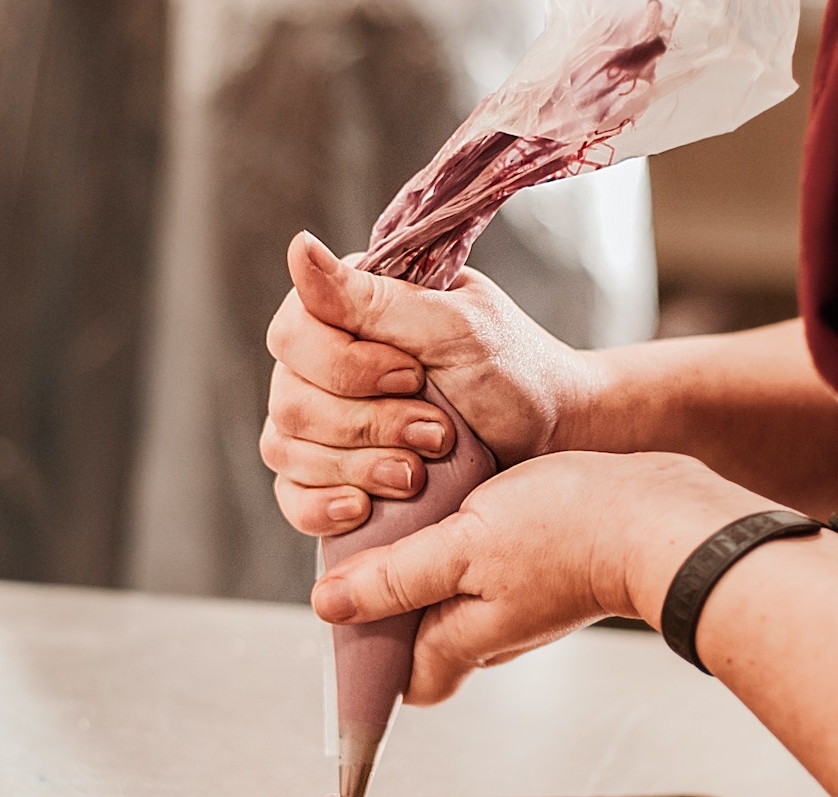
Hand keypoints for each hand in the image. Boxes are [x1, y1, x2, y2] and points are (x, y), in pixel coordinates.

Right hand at [260, 232, 600, 535]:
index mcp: (346, 311)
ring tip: (419, 473)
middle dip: (368, 425)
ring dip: (358, 466)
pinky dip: (321, 507)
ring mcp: (323, 424)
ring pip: (287, 450)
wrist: (550, 438)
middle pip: (291, 402)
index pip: (292, 336)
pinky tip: (360, 508)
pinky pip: (291, 497)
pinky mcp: (334, 476)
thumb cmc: (511, 371)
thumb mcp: (453, 327)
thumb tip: (296, 247)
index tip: (414, 376)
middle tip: (437, 432)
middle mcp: (322, 365)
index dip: (345, 367)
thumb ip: (373, 298)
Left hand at [310, 451, 763, 702]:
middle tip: (370, 545)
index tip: (345, 611)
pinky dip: (462, 546)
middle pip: (420, 638)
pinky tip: (461, 504)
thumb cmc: (567, 530)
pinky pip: (484, 571)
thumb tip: (329, 606)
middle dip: (390, 603)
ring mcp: (520, 607)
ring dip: (426, 566)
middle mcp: (491, 636)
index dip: (367, 658)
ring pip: (452, 599)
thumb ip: (395, 579)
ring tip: (412, 515)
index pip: (400, 682)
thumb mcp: (463, 546)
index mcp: (462, 642)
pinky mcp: (542, 573)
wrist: (658, 515)